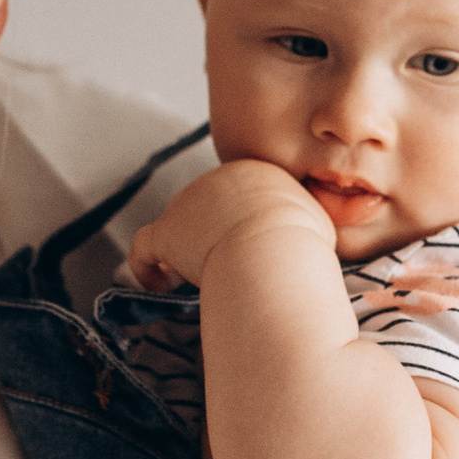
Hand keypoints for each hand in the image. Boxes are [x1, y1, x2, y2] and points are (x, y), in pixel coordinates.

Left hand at [127, 159, 331, 292]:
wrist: (276, 251)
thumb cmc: (301, 246)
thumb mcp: (315, 223)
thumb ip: (299, 222)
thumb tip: (303, 236)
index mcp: (253, 172)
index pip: (236, 195)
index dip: (235, 223)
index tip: (242, 249)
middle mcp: (216, 178)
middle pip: (204, 207)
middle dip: (209, 236)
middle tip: (223, 267)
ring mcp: (188, 203)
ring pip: (177, 227)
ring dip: (183, 253)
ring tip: (196, 281)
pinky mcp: (167, 231)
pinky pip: (144, 249)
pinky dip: (147, 268)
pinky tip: (160, 285)